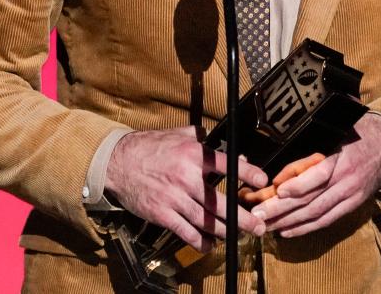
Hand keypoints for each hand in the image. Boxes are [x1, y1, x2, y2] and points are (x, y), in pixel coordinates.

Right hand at [105, 126, 268, 251]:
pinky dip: (201, 241)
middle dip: (243, 217)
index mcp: (193, 154)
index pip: (226, 164)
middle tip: (259, 225)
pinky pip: (186, 232)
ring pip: (206, 221)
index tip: (262, 180)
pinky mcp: (162, 214)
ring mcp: (174, 198)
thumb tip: (229, 149)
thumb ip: (203, 139)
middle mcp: (186, 177)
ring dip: (226, 231)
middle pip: (221, 202)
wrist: (118, 162)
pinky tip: (211, 244)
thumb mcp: (177, 134)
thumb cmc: (149, 147)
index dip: (247, 172)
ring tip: (240, 235)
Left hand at [251, 113, 380, 237]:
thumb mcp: (337, 132)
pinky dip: (306, 228)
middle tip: (259, 215)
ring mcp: (350, 195)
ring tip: (267, 225)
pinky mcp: (352, 205)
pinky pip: (327, 220)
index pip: (319, 175)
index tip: (276, 191)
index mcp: (342, 159)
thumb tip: (285, 171)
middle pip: (312, 199)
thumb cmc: (358, 133)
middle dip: (283, 209)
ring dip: (290, 222)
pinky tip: (287, 231)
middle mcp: (346, 180)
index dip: (298, 185)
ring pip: (317, 213)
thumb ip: (314, 151)